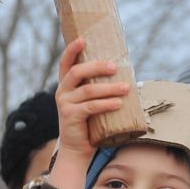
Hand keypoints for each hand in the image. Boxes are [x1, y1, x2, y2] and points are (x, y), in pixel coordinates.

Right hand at [48, 37, 130, 188]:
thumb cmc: (89, 123)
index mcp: (66, 86)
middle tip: (116, 67)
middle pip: (77, 72)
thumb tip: (126, 75)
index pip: (66, 64)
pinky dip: (107, 104)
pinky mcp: (70, 116)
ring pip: (88, 89)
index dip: (72, 50)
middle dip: (97, 66)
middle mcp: (62, 92)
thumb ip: (99, 89)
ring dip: (110, 88)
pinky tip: (119, 104)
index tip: (83, 39)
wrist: (78, 148)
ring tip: (127, 88)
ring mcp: (65, 104)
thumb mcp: (92, 102)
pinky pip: (91, 107)